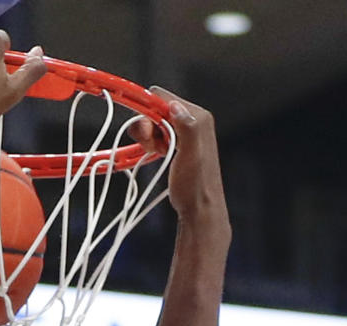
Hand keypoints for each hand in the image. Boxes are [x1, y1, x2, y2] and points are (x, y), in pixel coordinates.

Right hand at [149, 88, 229, 234]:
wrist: (199, 208)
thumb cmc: (194, 187)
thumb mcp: (191, 156)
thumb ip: (187, 128)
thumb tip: (175, 107)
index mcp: (197, 116)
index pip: (161, 97)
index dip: (148, 113)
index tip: (147, 136)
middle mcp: (193, 118)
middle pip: (156, 107)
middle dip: (147, 125)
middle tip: (150, 147)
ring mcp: (187, 130)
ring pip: (155, 120)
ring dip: (149, 135)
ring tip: (156, 152)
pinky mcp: (181, 141)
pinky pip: (159, 131)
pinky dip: (153, 141)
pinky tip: (158, 154)